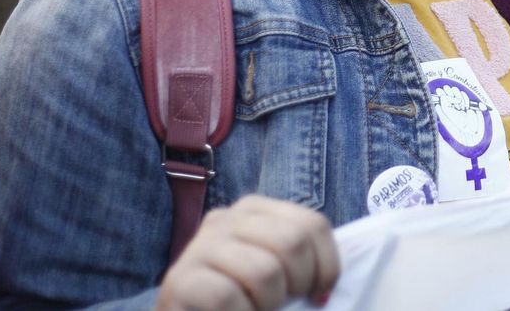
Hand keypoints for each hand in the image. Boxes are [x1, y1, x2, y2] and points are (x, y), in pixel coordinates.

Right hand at [156, 195, 339, 310]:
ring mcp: (199, 246)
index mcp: (254, 209)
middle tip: (283, 304)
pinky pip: (228, 297)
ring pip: (264, 272)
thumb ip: (299, 261)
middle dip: (298, 285)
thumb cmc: (241, 301)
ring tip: (256, 310)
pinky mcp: (180, 279)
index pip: (312, 225)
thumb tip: (328, 282)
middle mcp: (225, 218)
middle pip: (291, 244)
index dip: (327, 266)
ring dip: (269, 305)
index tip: (320, 294)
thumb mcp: (276, 272)